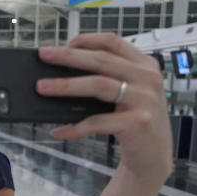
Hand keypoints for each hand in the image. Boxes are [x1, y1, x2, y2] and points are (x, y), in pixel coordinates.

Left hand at [37, 34, 171, 183]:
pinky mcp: (137, 123)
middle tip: (44, 56)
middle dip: (69, 57)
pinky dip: (74, 127)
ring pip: (98, 85)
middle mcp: (147, 78)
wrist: (154, 155)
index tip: (63, 45)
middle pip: (101, 60)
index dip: (86, 40)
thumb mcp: (129, 93)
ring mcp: (144, 100)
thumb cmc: (136, 122)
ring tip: (42, 87)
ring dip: (66, 85)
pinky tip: (58, 131)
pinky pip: (97, 122)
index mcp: (144, 65)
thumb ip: (108, 79)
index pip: (113, 42)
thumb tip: (64, 73)